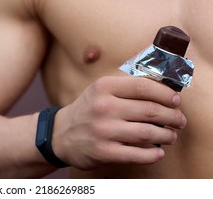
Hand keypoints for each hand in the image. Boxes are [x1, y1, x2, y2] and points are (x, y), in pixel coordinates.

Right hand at [52, 76, 185, 169]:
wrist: (60, 134)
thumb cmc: (87, 110)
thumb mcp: (99, 90)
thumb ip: (126, 88)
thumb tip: (162, 91)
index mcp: (103, 87)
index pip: (143, 86)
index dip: (165, 94)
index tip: (176, 100)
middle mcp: (103, 107)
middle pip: (150, 110)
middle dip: (172, 116)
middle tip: (179, 120)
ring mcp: (103, 130)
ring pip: (148, 133)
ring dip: (166, 136)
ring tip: (170, 136)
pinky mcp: (104, 152)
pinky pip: (138, 154)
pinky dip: (153, 154)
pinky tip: (158, 152)